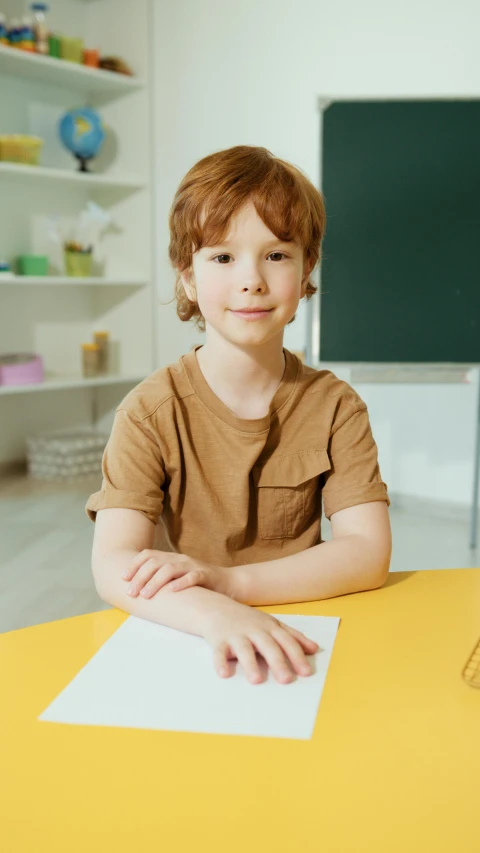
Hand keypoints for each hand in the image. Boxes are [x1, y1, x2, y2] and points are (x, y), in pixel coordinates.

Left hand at [121, 550, 235, 598]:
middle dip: (140, 577)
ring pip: (170, 570)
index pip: (148, 555)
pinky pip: (192, 577)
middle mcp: (179, 559)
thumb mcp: (177, 577)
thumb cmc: (198, 583)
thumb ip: (160, 578)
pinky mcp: (205, 575)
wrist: (228, 582)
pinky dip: (180, 583)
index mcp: (171, 558)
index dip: (134, 565)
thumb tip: (136, 588)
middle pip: (155, 563)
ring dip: (155, 582)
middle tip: (131, 592)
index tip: (122, 578)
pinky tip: (171, 591)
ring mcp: (192, 566)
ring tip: (145, 595)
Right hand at [202, 596, 320, 684]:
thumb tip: (314, 648)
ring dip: (250, 664)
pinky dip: (220, 663)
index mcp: (270, 627)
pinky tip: (224, 674)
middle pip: (268, 646)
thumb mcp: (272, 624)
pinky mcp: (219, 641)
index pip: (286, 642)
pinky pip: (219, 652)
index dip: (297, 656)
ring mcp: (236, 635)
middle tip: (286, 680)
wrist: (215, 607)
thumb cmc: (248, 620)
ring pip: (244, 650)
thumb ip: (293, 636)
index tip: (306, 672)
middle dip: (278, 662)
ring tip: (257, 680)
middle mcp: (254, 630)